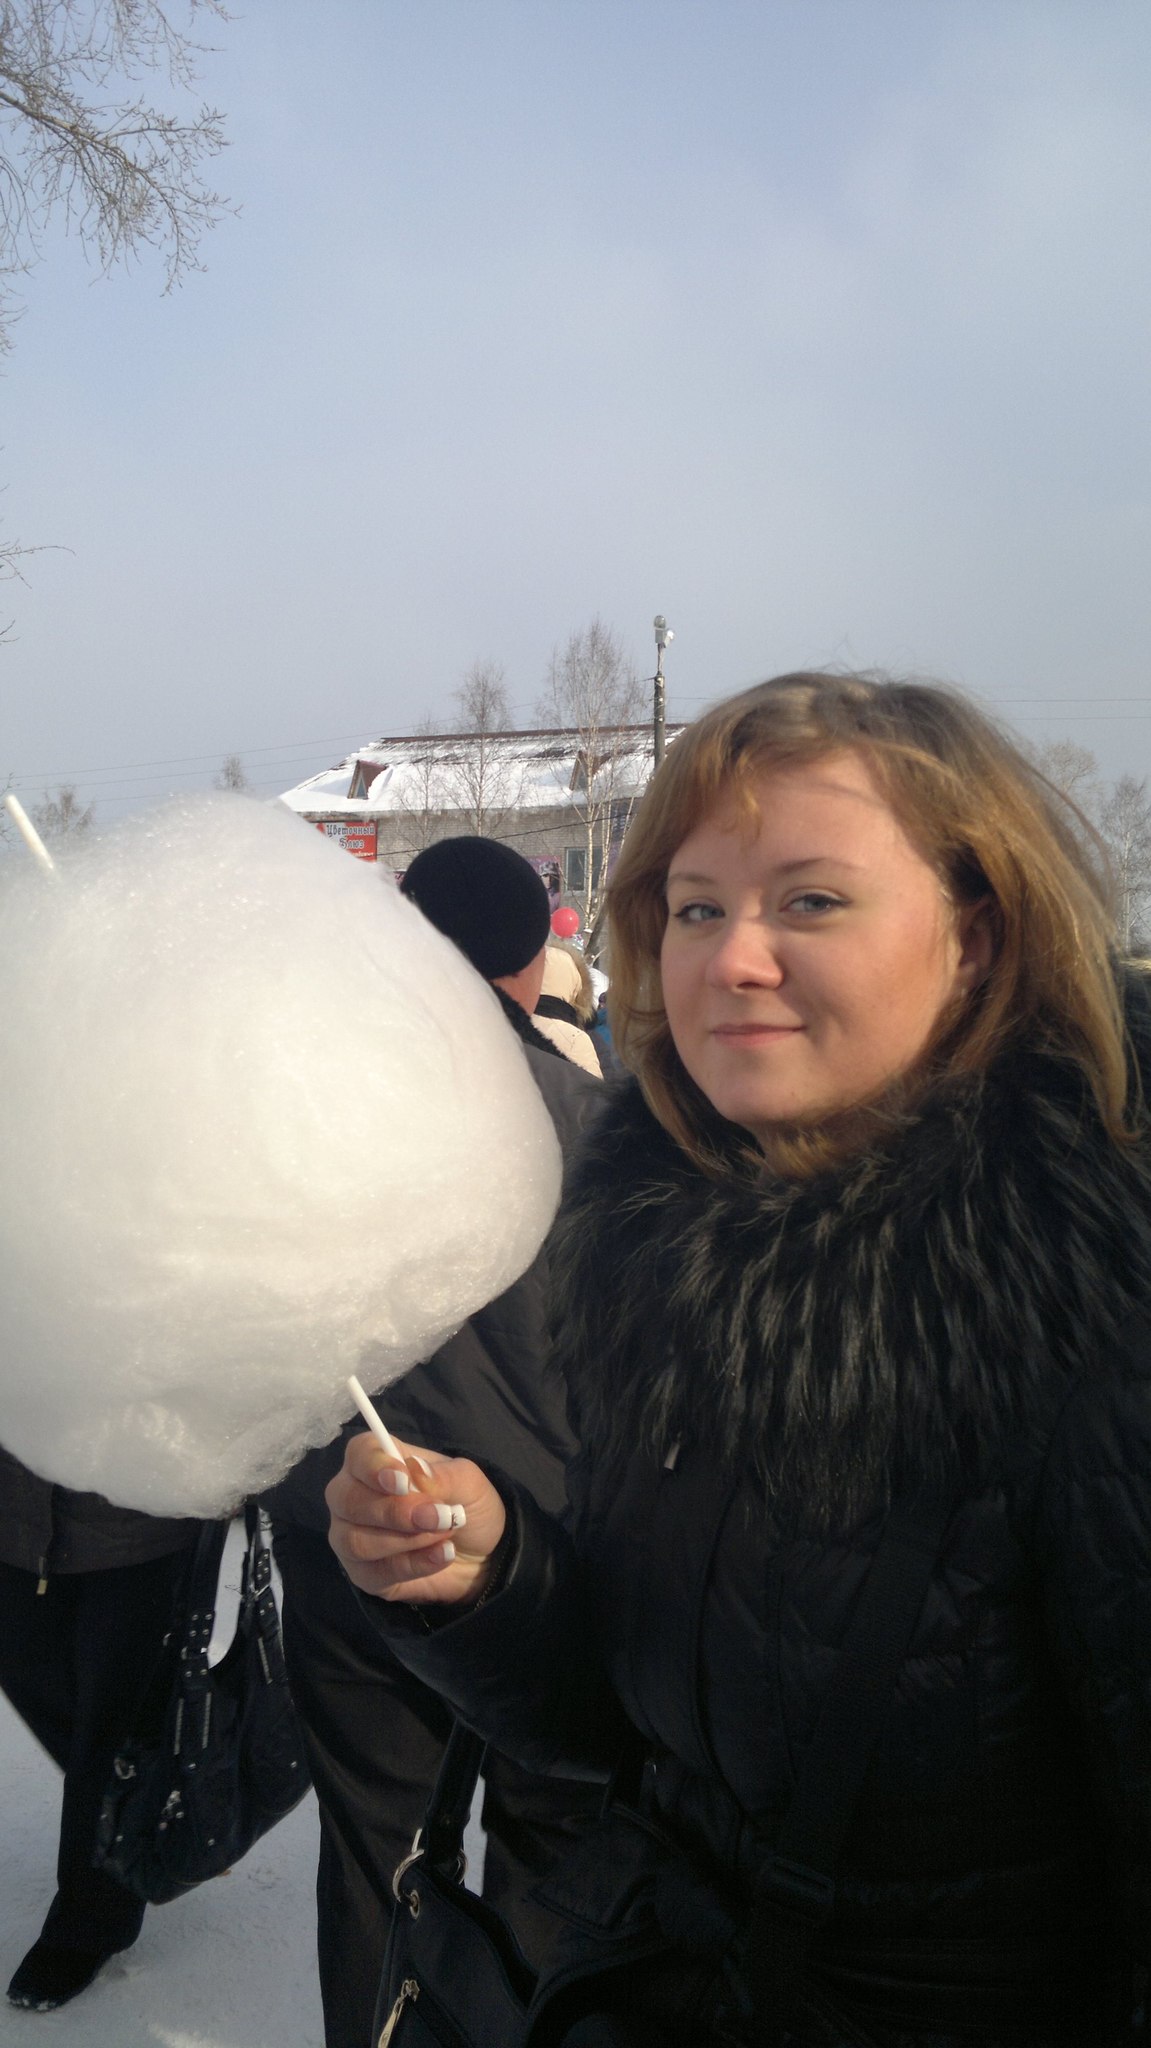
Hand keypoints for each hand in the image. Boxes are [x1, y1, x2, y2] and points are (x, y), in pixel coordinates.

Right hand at [326, 1430, 506, 1605]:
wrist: (479, 1555)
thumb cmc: (465, 1505)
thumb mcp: (469, 1483)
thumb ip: (444, 1476)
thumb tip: (416, 1470)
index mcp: (377, 1461)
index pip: (359, 1453)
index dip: (375, 1466)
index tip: (403, 1481)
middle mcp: (353, 1495)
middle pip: (348, 1500)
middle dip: (395, 1511)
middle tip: (438, 1517)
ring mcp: (350, 1536)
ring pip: (356, 1540)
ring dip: (406, 1540)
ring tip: (444, 1535)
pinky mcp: (362, 1573)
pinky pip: (374, 1572)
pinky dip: (412, 1565)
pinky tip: (441, 1556)